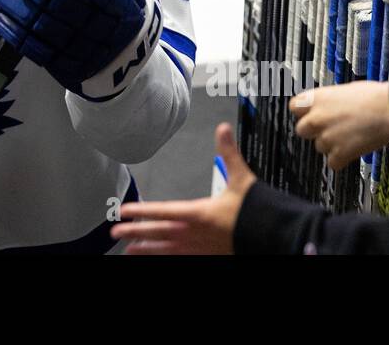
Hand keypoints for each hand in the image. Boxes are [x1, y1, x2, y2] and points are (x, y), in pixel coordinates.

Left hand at [0, 0, 147, 97]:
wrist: (132, 50)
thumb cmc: (119, 0)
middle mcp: (106, 26)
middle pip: (61, 3)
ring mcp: (88, 49)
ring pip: (46, 27)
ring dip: (17, 7)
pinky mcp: (71, 66)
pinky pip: (40, 51)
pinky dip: (17, 34)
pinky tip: (2, 17)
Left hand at [112, 123, 254, 253]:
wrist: (274, 237)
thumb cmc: (255, 211)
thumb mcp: (241, 179)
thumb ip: (229, 153)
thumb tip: (223, 129)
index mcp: (198, 213)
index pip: (162, 211)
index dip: (141, 211)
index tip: (124, 211)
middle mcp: (194, 233)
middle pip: (158, 233)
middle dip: (135, 232)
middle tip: (115, 232)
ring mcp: (199, 248)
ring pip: (165, 250)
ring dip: (146, 249)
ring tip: (128, 251)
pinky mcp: (206, 257)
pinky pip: (180, 259)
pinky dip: (165, 258)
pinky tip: (155, 258)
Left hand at [289, 81, 388, 169]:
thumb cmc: (374, 97)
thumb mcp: (345, 89)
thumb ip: (330, 101)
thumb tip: (329, 106)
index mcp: (317, 98)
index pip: (294, 107)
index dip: (304, 112)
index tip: (310, 114)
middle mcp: (317, 118)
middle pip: (301, 130)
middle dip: (314, 131)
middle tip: (331, 128)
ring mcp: (326, 137)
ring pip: (318, 147)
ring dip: (331, 145)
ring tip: (349, 137)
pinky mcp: (339, 154)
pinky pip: (332, 163)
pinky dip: (342, 160)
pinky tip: (352, 150)